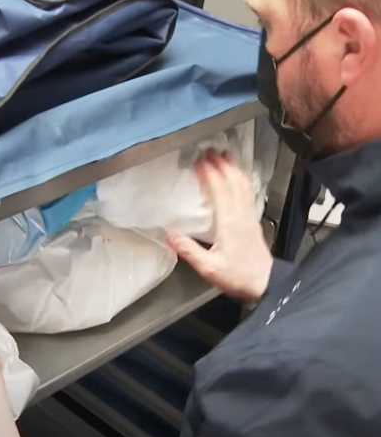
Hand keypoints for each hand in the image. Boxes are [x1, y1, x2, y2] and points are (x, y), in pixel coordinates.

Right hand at [166, 150, 272, 301]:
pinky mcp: (253, 222)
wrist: (267, 285)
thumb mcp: (209, 268)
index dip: (209, 174)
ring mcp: (249, 217)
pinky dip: (241, 180)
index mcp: (229, 223)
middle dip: (221, 165)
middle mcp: (241, 215)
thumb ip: (189, 251)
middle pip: (233, 183)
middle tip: (210, 151)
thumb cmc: (238, 277)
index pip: (219, 191)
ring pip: (243, 186)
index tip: (199, 161)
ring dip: (233, 169)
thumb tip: (169, 235)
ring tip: (225, 156)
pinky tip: (237, 178)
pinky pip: (247, 194)